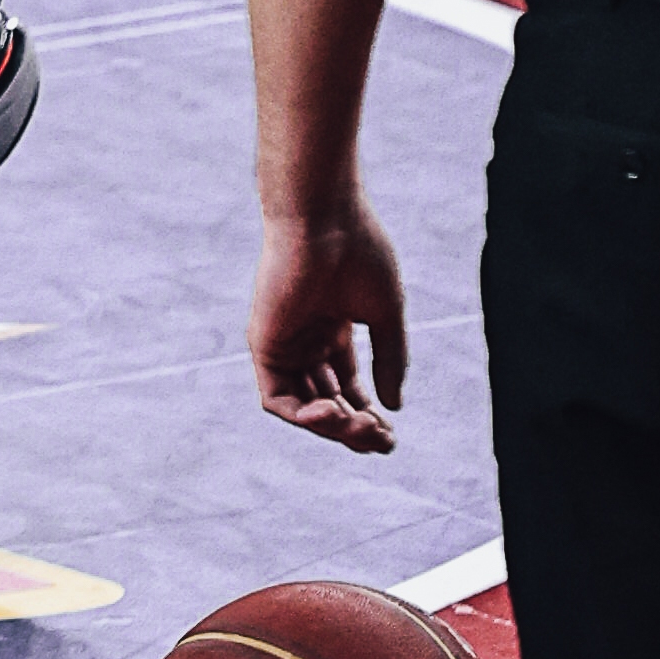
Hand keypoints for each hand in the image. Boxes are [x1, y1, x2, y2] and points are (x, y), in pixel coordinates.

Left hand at [249, 200, 406, 449]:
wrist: (326, 218)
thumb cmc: (359, 253)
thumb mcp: (385, 315)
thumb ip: (390, 360)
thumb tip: (394, 407)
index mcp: (335, 329)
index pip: (348, 387)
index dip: (368, 416)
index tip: (391, 434)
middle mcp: (307, 339)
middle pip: (328, 402)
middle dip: (355, 429)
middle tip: (383, 440)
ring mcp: (285, 343)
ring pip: (304, 407)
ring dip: (333, 428)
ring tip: (362, 428)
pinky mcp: (264, 344)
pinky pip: (277, 398)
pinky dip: (302, 416)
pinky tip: (330, 415)